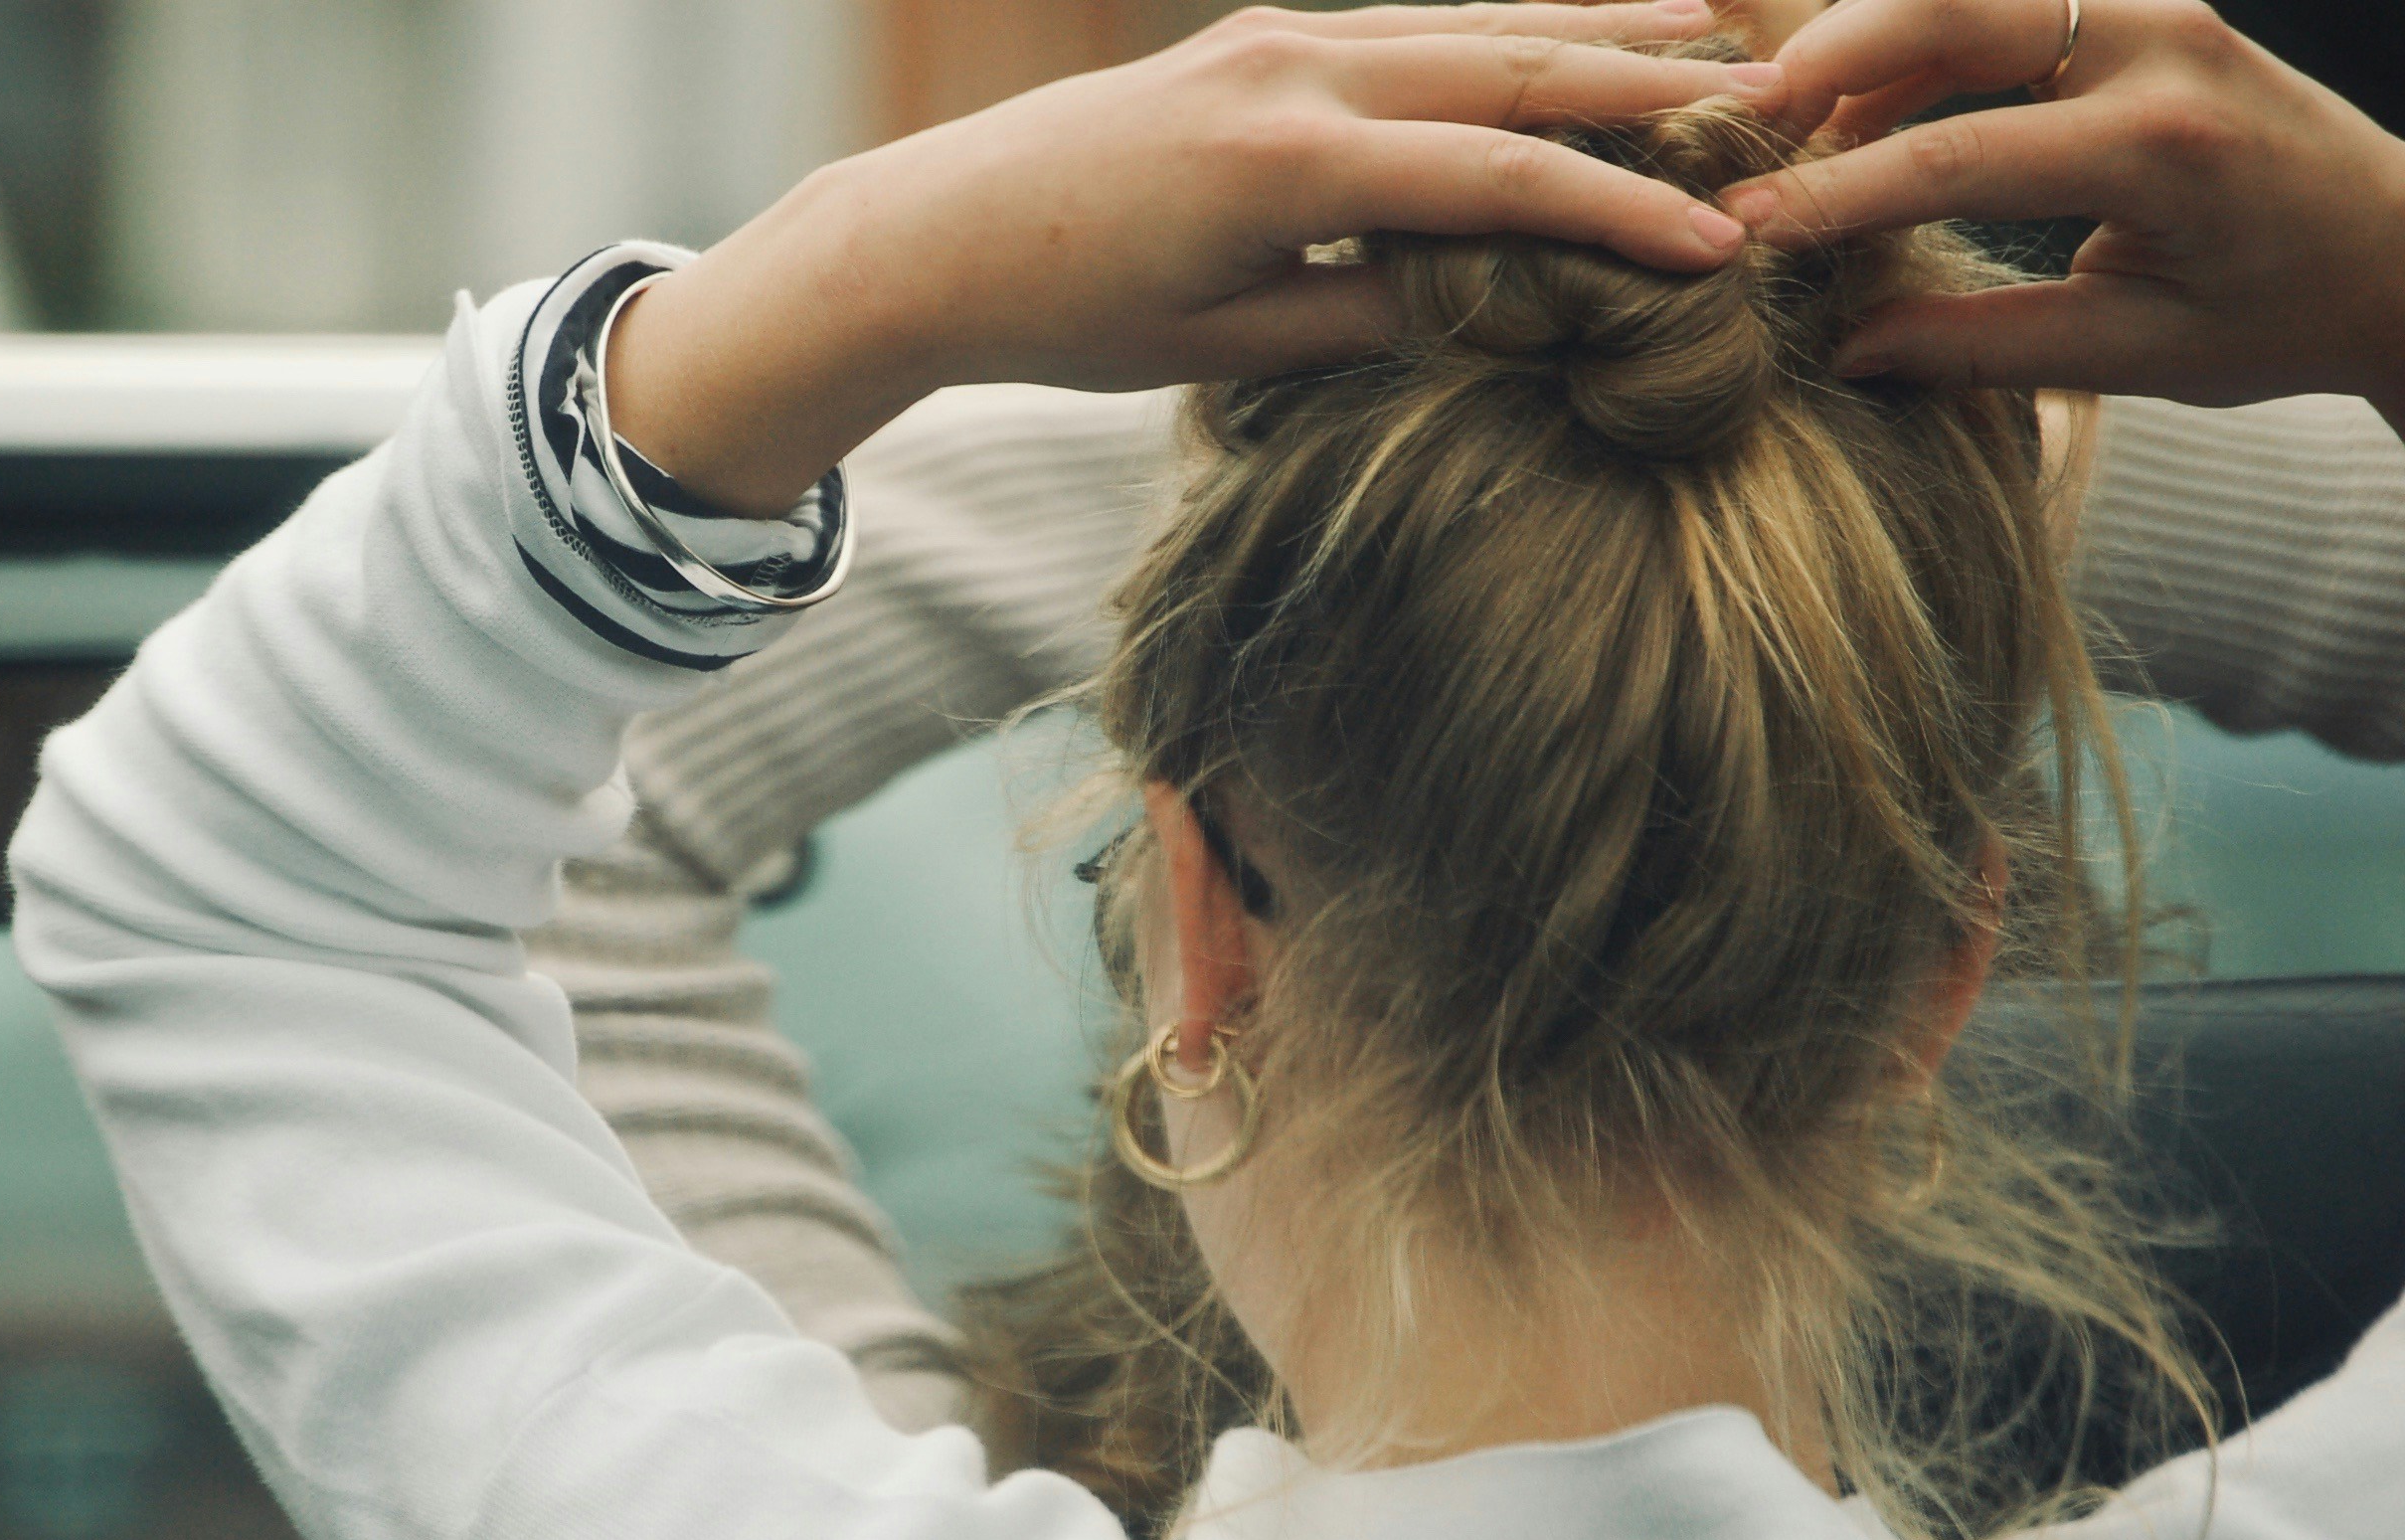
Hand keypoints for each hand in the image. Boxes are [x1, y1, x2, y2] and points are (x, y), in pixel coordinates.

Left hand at [611, 3, 1782, 514]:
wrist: (934, 237)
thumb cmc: (1071, 315)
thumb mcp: (1224, 346)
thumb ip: (1363, 315)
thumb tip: (1491, 306)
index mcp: (1290, 163)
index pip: (1497, 179)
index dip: (1619, 212)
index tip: (1721, 246)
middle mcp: (1292, 70)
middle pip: (1506, 65)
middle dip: (1641, 84)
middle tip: (1768, 95)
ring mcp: (1272, 37)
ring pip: (1464, 24)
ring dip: (1586, 27)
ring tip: (1704, 32)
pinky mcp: (1254, 37)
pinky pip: (1405, 25)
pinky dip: (1494, 29)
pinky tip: (1556, 31)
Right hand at [1720, 0, 2404, 427]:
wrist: (2394, 249)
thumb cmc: (2275, 314)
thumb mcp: (2133, 353)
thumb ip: (1981, 347)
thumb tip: (1848, 350)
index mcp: (2164, 147)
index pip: (1959, 154)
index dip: (1835, 193)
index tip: (1744, 229)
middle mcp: (2162, 46)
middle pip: (1954, 5)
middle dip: (1830, 55)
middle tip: (1744, 125)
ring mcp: (2153, 8)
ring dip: (1867, 42)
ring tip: (1793, 127)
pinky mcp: (2140, 4)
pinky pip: (2002, 1)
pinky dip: (1919, 45)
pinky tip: (1865, 114)